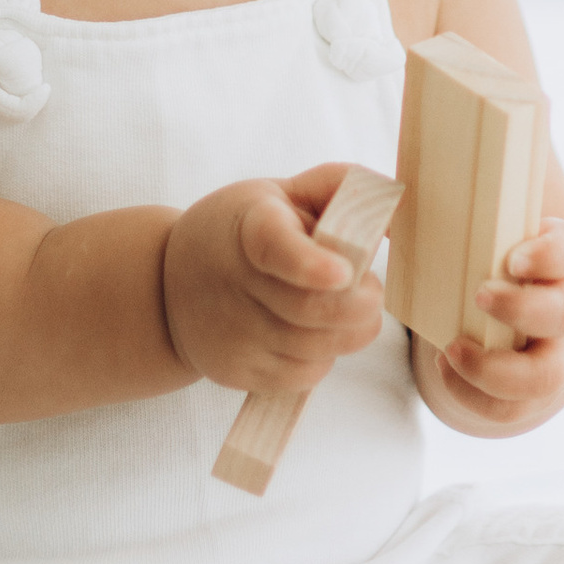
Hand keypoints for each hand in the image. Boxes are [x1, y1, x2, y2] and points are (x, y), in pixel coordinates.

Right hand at [161, 169, 385, 402]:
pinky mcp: (239, 372)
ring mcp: (234, 334)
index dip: (311, 263)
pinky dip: (325, 355)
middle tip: (367, 289)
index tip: (343, 272)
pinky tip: (310, 332)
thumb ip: (338, 187)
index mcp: (249, 228)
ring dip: (348, 330)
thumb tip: (397, 205)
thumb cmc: (240, 230)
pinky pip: (306, 375)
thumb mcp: (279, 194)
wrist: (166, 286)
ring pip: (320, 348)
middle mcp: (235, 285)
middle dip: (363, 303)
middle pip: (315, 312)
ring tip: (336, 306)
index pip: (276, 248)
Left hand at [418, 218, 563, 439]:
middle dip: (522, 309)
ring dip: (497, 368)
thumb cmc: (492, 267)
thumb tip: (388, 205)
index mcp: (553, 263)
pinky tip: (444, 368)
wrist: (526, 319)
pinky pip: (511, 408)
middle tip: (478, 296)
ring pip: (546, 375)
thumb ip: (443, 217)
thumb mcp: (484, 238)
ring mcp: (550, 356)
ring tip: (452, 349)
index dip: (548, 256)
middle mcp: (562, 310)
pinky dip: (475, 395)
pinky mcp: (528, 394)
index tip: (514, 258)